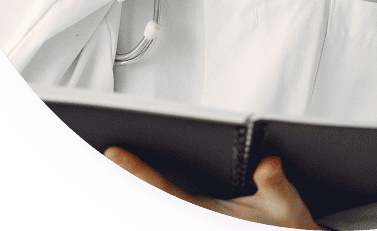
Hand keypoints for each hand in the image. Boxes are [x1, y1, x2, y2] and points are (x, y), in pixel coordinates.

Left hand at [104, 148, 324, 228]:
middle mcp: (189, 222)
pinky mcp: (188, 224)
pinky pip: (157, 216)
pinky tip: (118, 193)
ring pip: (147, 214)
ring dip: (122, 195)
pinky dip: (139, 204)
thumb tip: (266, 164)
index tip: (112, 153)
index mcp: (203, 215)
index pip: (161, 190)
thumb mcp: (285, 206)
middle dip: (114, 181)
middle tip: (88, 156)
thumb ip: (274, 184)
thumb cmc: (287, 230)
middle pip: (142, 205)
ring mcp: (187, 224)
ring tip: (94, 168)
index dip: (135, 172)